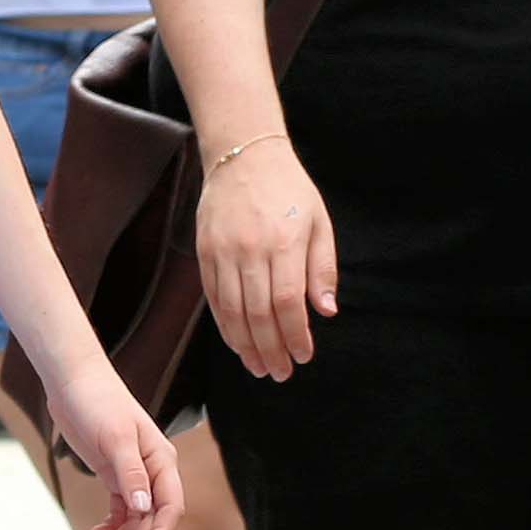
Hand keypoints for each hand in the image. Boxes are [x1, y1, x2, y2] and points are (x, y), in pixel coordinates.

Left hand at [37, 348, 184, 529]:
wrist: (74, 384)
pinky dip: (112, 526)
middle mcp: (153, 471)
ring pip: (137, 518)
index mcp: (162, 461)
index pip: (171, 506)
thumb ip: (130, 473)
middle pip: (153, 518)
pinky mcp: (115, 476)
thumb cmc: (99, 403)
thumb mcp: (115, 438)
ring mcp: (134, 475)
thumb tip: (143, 508)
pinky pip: (121, 511)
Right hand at [196, 135, 336, 379]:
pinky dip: (225, 326)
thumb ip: (322, 268)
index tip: (303, 355)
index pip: (287, 302)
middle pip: (258, 314)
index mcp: (284, 242)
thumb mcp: (319, 222)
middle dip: (270, 350)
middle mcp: (250, 250)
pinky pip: (214, 299)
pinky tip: (237, 343)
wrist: (242, 156)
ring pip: (232, 311)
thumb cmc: (288, 190)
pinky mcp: (205, 253)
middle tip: (280, 373)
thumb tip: (325, 311)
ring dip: (246, 346)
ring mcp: (223, 252)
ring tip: (259, 367)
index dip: (295, 335)